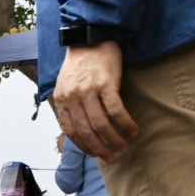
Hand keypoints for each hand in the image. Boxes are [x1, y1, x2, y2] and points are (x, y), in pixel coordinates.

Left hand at [54, 41, 139, 161]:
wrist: (90, 38)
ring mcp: (89, 91)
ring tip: (124, 146)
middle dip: (100, 148)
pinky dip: (125, 123)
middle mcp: (73, 97)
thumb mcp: (66, 85)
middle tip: (112, 157)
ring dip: (114, 139)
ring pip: (101, 124)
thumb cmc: (80, 63)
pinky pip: (116, 110)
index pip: (71, 131)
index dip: (84, 146)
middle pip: (87, 131)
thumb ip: (71, 105)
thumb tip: (82, 128)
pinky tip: (132, 130)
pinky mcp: (106, 84)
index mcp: (62, 100)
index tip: (95, 154)